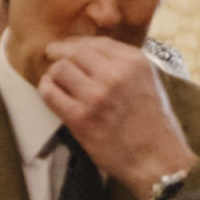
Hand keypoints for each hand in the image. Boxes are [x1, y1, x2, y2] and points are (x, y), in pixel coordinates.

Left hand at [39, 37, 193, 195]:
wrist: (154, 156)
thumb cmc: (152, 123)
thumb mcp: (148, 81)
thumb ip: (125, 66)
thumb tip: (95, 55)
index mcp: (135, 62)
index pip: (96, 43)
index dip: (76, 43)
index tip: (66, 46)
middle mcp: (115, 74)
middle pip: (74, 52)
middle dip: (60, 53)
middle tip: (51, 54)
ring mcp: (96, 95)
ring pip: (59, 69)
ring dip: (53, 72)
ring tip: (53, 78)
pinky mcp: (80, 117)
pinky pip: (50, 93)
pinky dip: (45, 88)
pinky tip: (47, 89)